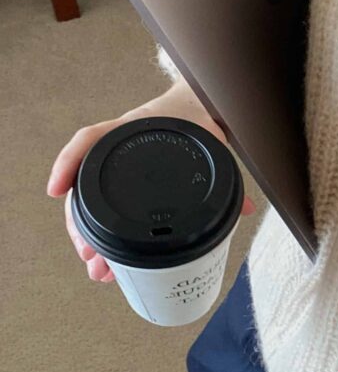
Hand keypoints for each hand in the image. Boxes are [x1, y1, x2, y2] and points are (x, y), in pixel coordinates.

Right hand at [47, 82, 256, 282]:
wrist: (197, 100)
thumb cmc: (200, 116)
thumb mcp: (213, 139)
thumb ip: (230, 173)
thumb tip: (248, 209)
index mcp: (135, 130)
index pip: (91, 138)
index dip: (69, 162)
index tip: (56, 190)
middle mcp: (120, 149)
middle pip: (84, 187)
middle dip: (81, 229)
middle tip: (92, 262)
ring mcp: (118, 165)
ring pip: (90, 204)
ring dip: (91, 240)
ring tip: (99, 271)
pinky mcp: (125, 179)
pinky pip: (105, 207)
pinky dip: (104, 235)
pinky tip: (110, 261)